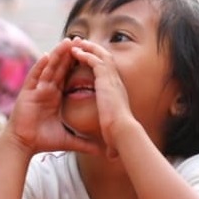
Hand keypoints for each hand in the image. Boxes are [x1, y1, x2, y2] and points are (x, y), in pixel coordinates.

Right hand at [7, 39, 101, 154]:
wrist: (24, 146)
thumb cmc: (42, 141)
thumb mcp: (68, 140)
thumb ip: (84, 143)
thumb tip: (101, 150)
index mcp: (55, 97)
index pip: (67, 77)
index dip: (76, 65)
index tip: (87, 53)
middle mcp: (45, 91)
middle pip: (59, 68)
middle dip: (68, 54)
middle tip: (78, 39)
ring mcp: (36, 91)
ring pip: (48, 69)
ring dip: (57, 55)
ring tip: (66, 41)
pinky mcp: (27, 94)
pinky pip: (34, 77)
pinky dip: (39, 66)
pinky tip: (46, 55)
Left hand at [68, 38, 137, 155]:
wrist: (123, 132)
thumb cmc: (120, 135)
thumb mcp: (111, 134)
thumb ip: (108, 138)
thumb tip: (108, 155)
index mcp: (117, 92)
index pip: (107, 73)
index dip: (98, 64)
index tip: (89, 60)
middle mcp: (117, 82)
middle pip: (105, 59)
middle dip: (93, 49)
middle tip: (81, 43)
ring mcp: (112, 79)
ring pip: (100, 56)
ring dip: (88, 48)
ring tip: (75, 42)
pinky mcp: (106, 79)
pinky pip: (94, 61)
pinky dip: (85, 55)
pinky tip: (74, 52)